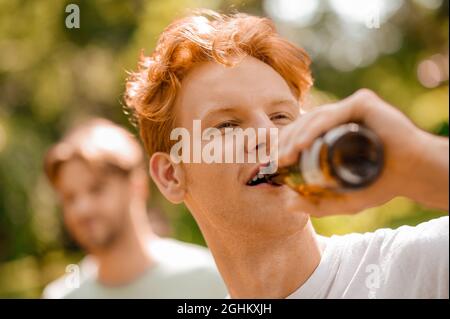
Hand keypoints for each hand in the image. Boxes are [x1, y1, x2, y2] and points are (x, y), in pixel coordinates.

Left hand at [277, 89, 448, 215]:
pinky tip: (300, 145)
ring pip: (313, 118)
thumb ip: (318, 203)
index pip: (301, 134)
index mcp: (333, 132)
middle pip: (303, 125)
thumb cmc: (381, 184)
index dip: (284, 146)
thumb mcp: (344, 199)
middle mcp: (339, 117)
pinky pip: (331, 115)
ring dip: (295, 137)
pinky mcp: (362, 103)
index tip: (272, 163)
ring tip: (284, 157)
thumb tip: (288, 204)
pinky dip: (314, 128)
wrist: (414, 175)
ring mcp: (350, 108)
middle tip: (274, 162)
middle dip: (285, 142)